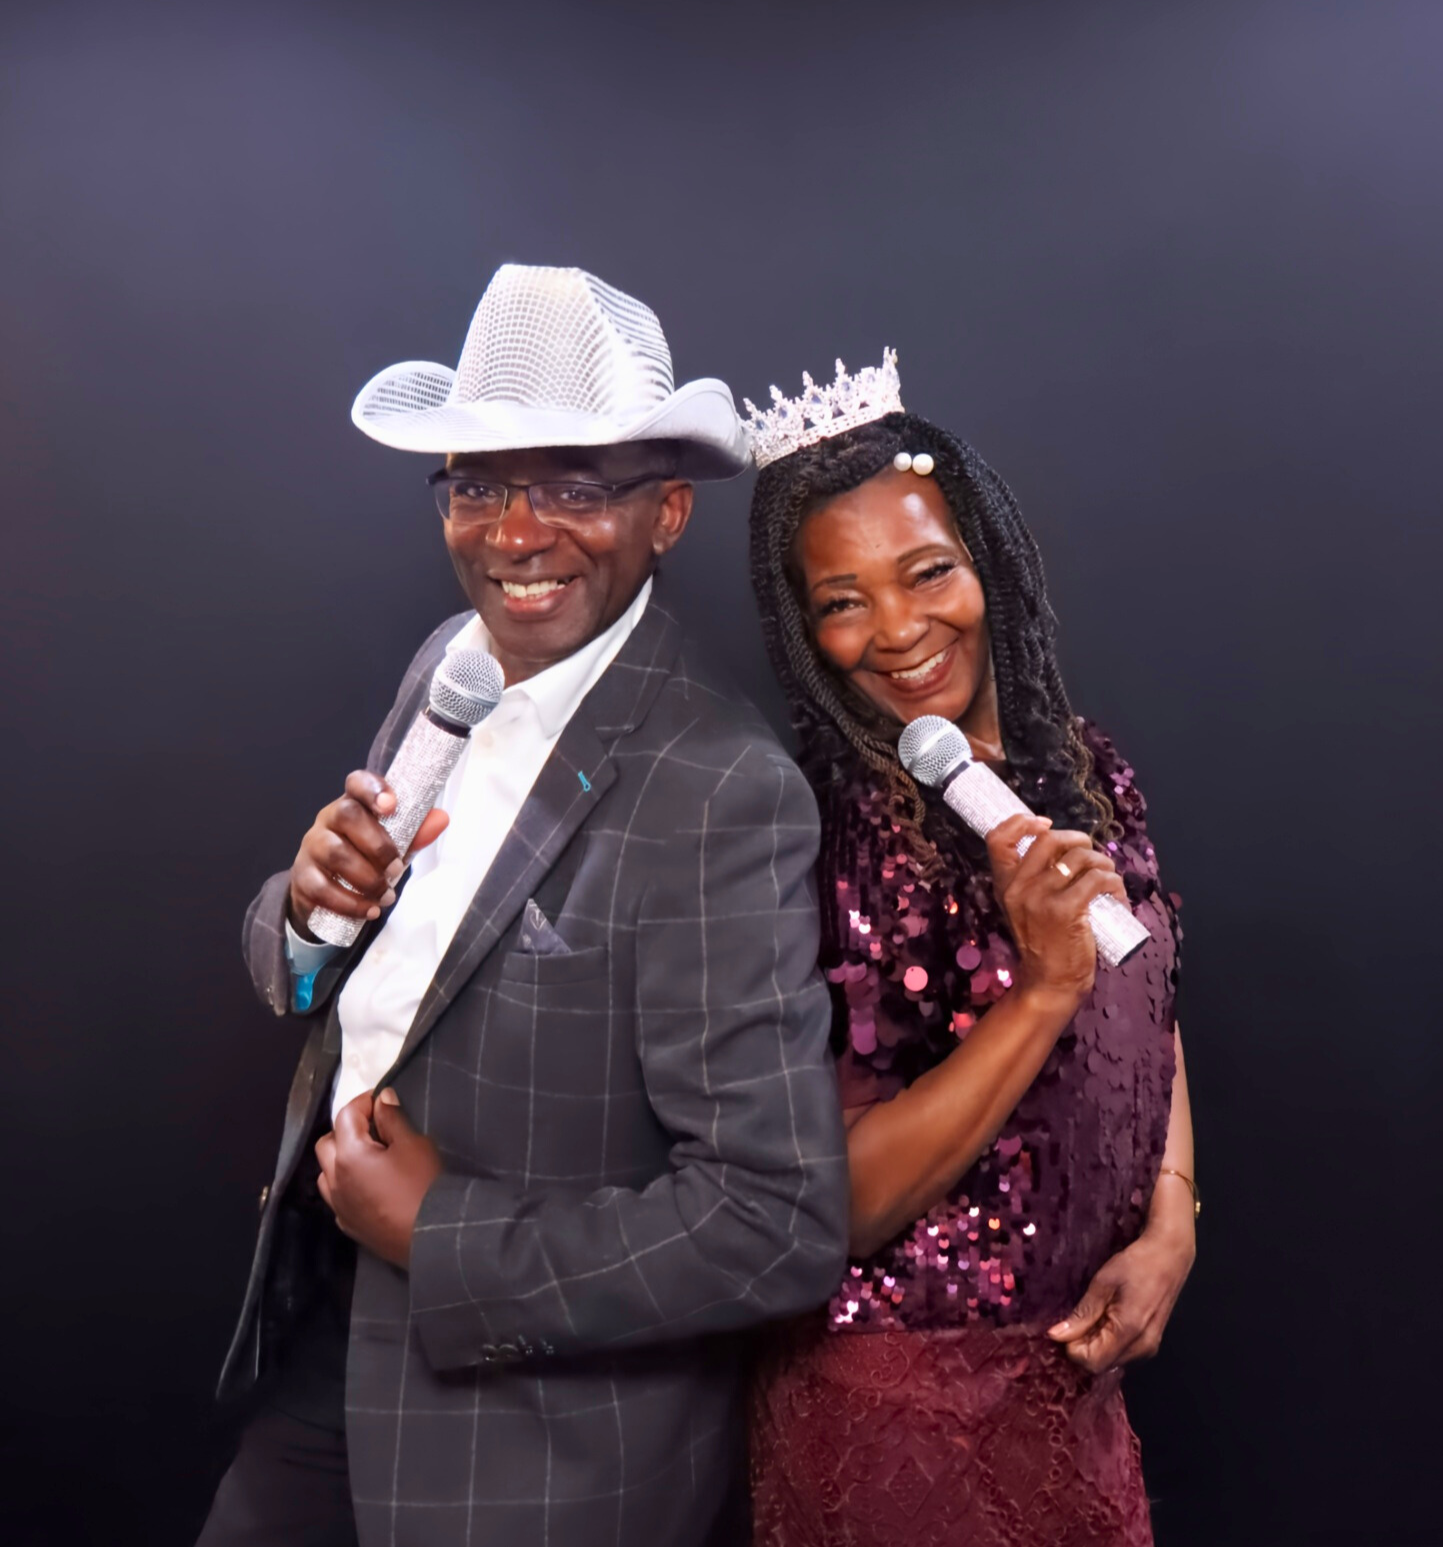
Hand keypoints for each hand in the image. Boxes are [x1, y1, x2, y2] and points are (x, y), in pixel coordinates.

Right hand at [287, 770, 448, 937]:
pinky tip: (369, 910)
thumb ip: (416, 832)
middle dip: (377, 845)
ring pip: (334, 852)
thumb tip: (441, 819)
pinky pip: (321, 888)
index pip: (357, 782)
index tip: (391, 806)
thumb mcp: (393, 844)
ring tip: (386, 896)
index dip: (373, 789)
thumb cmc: (365, 858)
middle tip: (397, 869)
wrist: (327, 892)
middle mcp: (328, 819)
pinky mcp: (302, 877)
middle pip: (346, 815)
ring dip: (366, 878)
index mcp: (353, 804)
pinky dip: (349, 903)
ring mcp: (311, 846)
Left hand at [314, 1089, 443, 1267]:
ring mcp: (339, 1205)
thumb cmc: (423, 1185)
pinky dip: (346, 1183)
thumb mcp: (414, 1144)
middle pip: (327, 1143)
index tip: (382, 1099)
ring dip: (341, 1158)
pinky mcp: (348, 1225)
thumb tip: (381, 1099)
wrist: (432, 1237)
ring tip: (369, 1156)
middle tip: (375, 1127)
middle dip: (346, 1129)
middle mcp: (335, 1180)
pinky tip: (369, 1185)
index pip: (345, 1115)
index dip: (364, 1101)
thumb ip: (392, 1119)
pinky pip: (338, 1196)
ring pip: (326, 1173)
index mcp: (348, 1155)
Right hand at [986, 814, 1127, 1008]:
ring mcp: (1041, 898)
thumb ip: (1033, 880)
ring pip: (1081, 857)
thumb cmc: (1043, 943)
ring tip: (1109, 880)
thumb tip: (1065, 849)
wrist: (1049, 983)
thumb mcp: (1024, 908)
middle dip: (1080, 841)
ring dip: (1104, 864)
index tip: (1044, 824)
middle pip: (1050, 839)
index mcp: (1005, 884)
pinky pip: (1098, 879)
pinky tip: (1116, 896)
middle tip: (1092, 858)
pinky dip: (1114, 883)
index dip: (1021, 822)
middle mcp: (1018, 887)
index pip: (998, 839)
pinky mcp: (1066, 910)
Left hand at [1046, 1182, 1195, 1372]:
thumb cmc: (1136, 1264)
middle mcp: (1142, 1348)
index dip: (1072, 1348)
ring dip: (1095, 1345)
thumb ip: (1082, 1314)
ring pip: (1111, 1362)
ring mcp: (1149, 1348)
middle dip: (1082, 1347)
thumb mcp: (1103, 1283)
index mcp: (1129, 1332)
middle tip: (1077, 1319)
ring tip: (1094, 1315)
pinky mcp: (1151, 1344)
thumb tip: (1056, 1335)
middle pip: (1101, 1365)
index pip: (1091, 1362)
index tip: (1063, 1328)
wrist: (1169, 1256)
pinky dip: (1108, 1343)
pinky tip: (1106, 1319)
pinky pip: (1122, 1354)